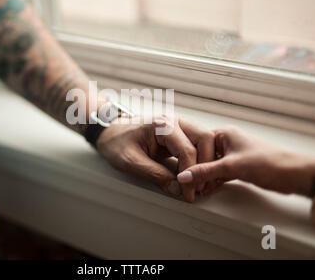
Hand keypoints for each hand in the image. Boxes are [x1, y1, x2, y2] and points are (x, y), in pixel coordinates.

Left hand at [96, 114, 214, 201]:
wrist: (108, 132)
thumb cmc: (115, 142)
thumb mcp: (131, 161)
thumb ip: (155, 175)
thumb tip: (177, 190)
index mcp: (163, 124)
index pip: (188, 149)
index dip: (191, 175)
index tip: (188, 193)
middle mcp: (175, 121)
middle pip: (205, 139)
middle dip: (205, 165)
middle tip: (198, 188)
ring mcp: (179, 127)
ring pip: (204, 142)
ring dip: (204, 163)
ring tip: (196, 185)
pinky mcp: (178, 135)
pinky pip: (196, 146)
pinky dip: (198, 162)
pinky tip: (192, 177)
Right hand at [177, 126, 314, 197]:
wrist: (292, 174)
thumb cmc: (268, 162)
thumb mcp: (231, 167)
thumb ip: (205, 172)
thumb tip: (185, 175)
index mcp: (225, 134)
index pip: (199, 143)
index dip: (189, 157)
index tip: (180, 169)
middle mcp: (228, 142)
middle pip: (204, 156)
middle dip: (196, 169)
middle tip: (187, 182)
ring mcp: (233, 155)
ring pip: (212, 166)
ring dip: (205, 177)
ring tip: (195, 188)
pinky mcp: (239, 167)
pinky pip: (220, 173)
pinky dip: (214, 181)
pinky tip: (207, 189)